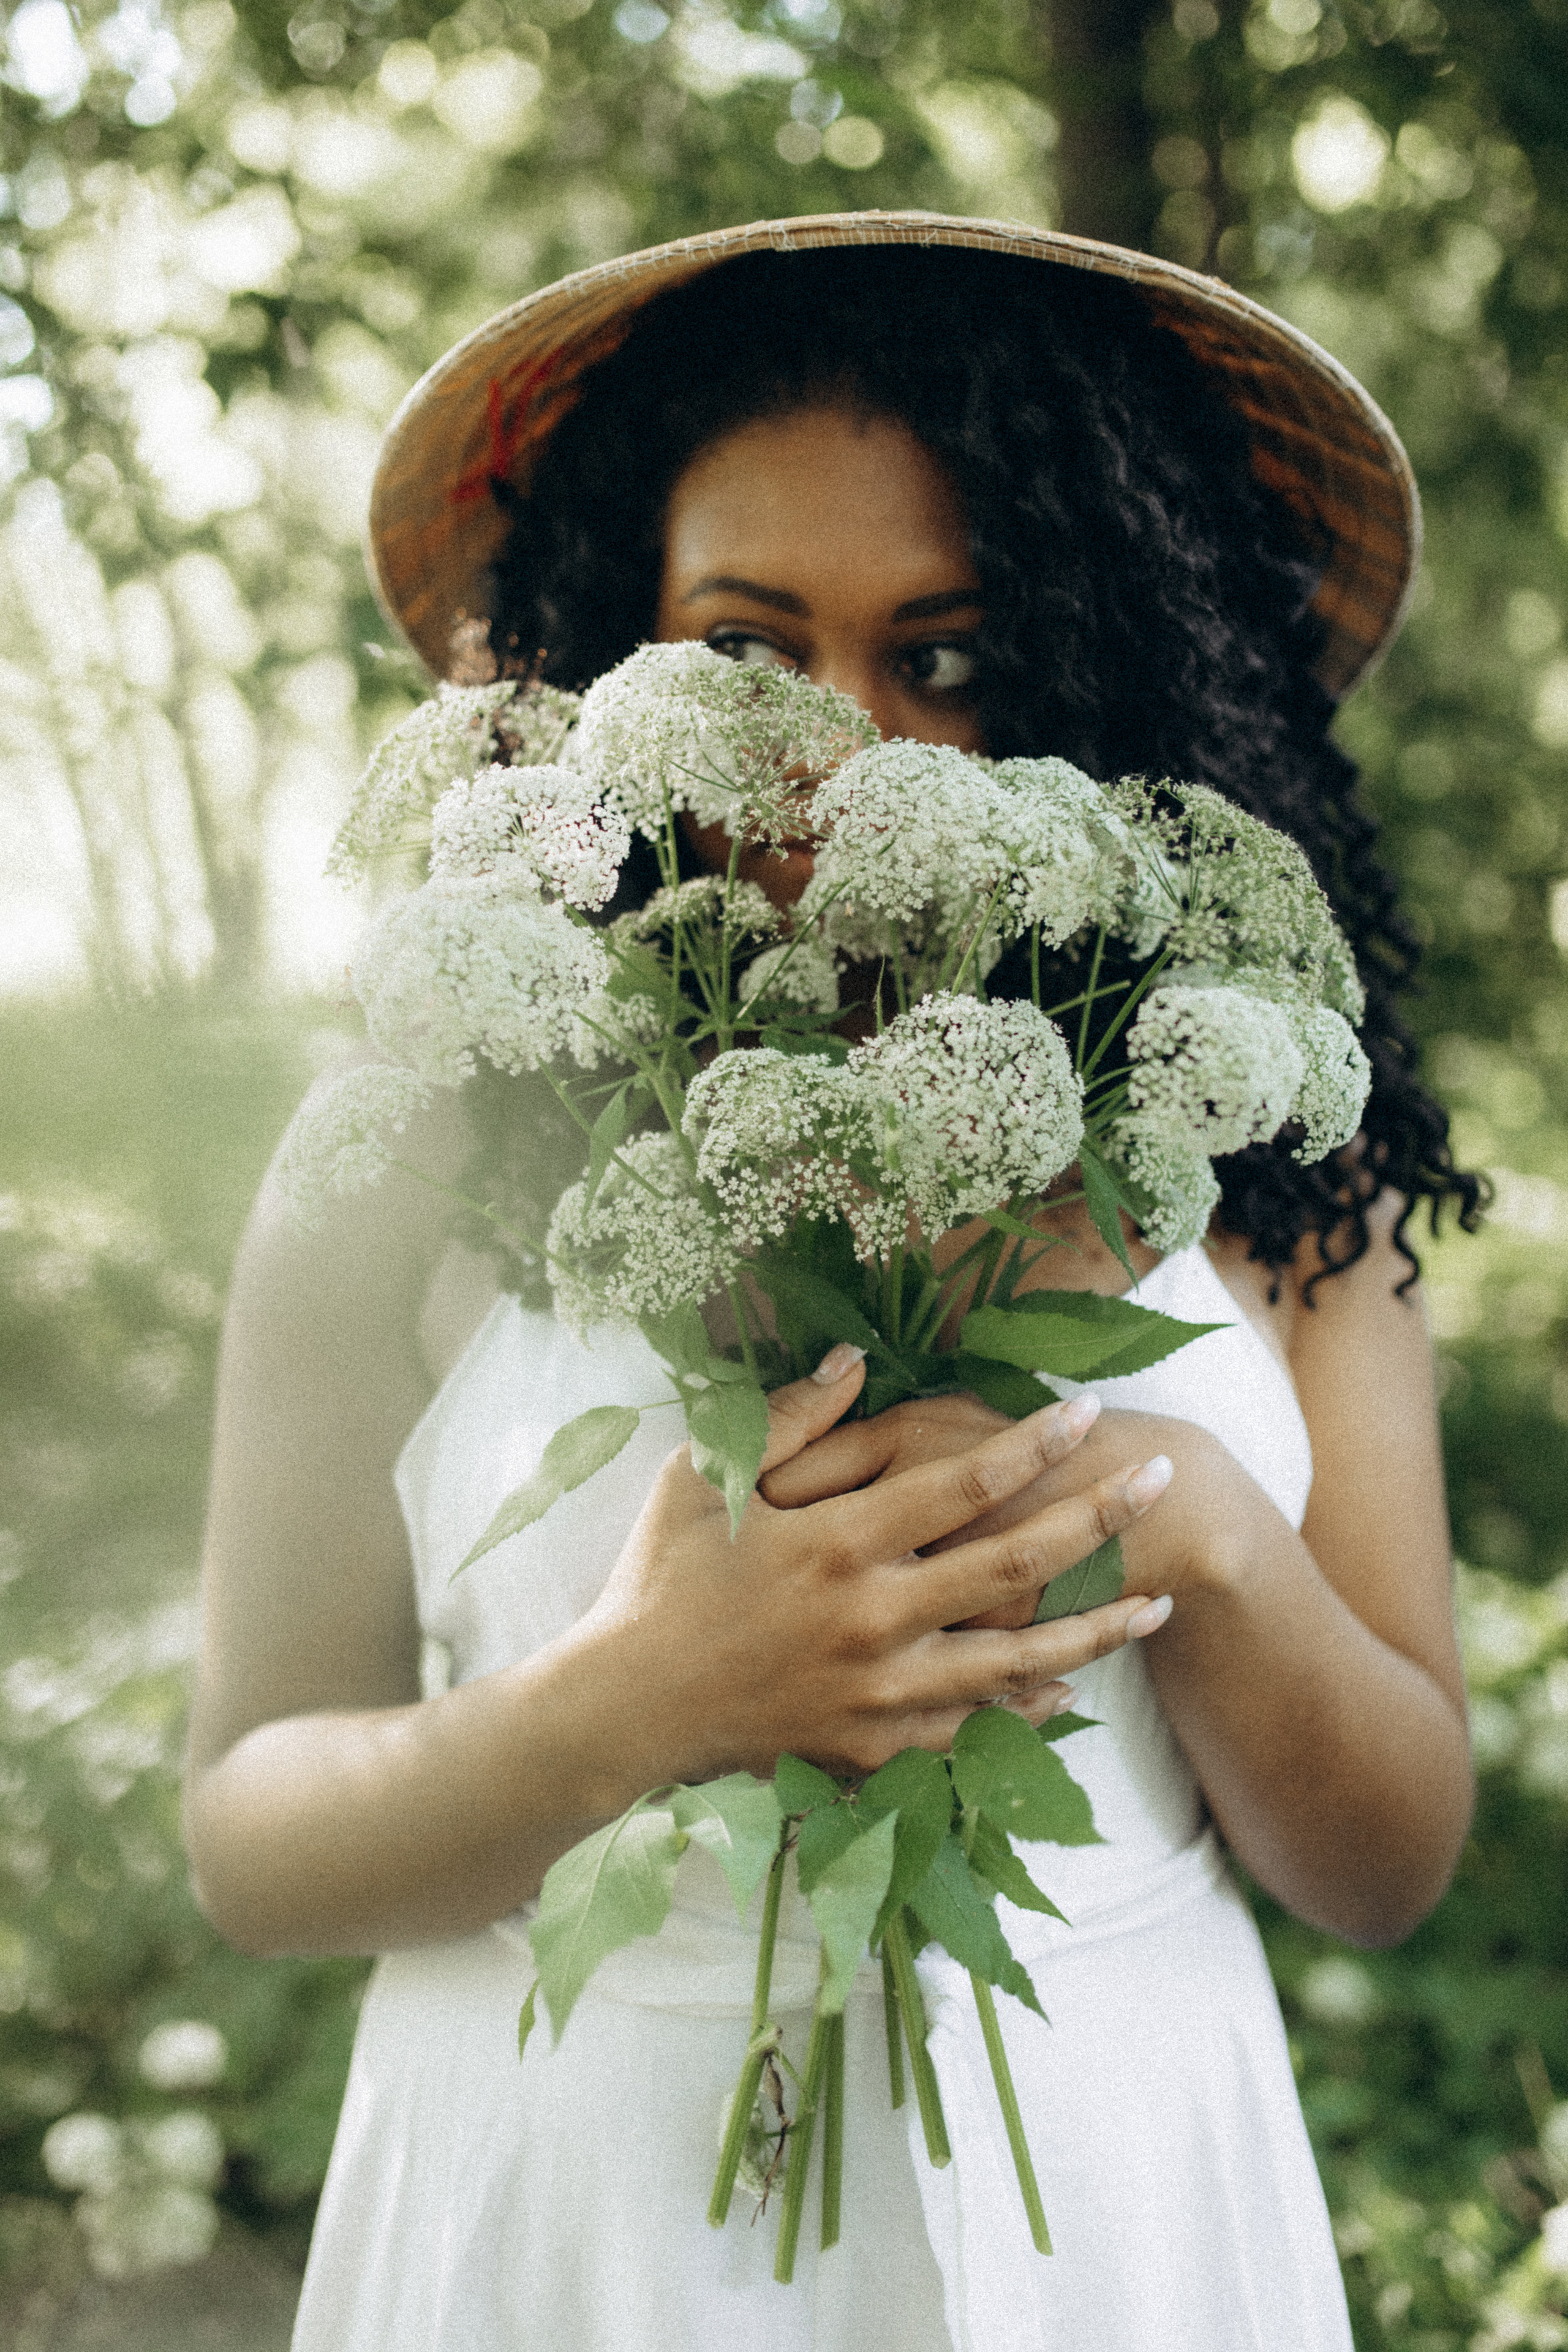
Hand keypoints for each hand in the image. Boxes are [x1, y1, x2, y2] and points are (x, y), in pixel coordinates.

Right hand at [579, 1347, 1177, 1780]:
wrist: (624, 1709)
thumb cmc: (658, 1580)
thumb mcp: (706, 1478)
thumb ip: (788, 1419)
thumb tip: (855, 1360)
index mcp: (836, 1543)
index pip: (962, 1483)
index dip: (1033, 1445)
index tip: (1088, 1413)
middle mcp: (873, 1618)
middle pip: (1015, 1564)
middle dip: (1099, 1518)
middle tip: (1163, 1480)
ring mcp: (878, 1692)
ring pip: (1017, 1661)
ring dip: (1096, 1630)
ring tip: (1160, 1605)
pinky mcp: (871, 1748)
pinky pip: (972, 1730)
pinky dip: (1028, 1709)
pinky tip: (1073, 1690)